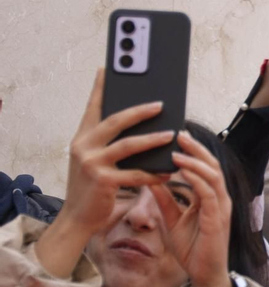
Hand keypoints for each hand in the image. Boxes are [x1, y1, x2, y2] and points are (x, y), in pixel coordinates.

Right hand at [35, 70, 172, 276]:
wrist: (78, 217)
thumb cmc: (92, 187)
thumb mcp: (94, 160)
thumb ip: (108, 142)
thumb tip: (136, 125)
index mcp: (82, 137)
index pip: (93, 107)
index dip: (101, 88)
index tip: (108, 69)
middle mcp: (83, 146)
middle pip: (115, 121)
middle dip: (139, 110)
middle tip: (161, 103)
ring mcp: (91, 163)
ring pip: (128, 145)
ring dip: (153, 139)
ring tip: (172, 134)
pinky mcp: (103, 181)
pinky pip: (135, 174)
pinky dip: (154, 173)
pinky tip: (169, 171)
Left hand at [157, 131, 234, 286]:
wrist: (202, 275)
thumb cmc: (192, 249)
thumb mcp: (172, 219)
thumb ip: (164, 200)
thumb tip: (151, 179)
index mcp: (210, 198)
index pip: (204, 168)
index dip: (193, 151)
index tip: (176, 137)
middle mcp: (219, 200)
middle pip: (212, 165)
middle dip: (196, 148)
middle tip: (178, 133)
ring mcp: (221, 209)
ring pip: (213, 176)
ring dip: (195, 161)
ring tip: (177, 149)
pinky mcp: (217, 220)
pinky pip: (209, 194)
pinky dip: (196, 179)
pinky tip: (182, 171)